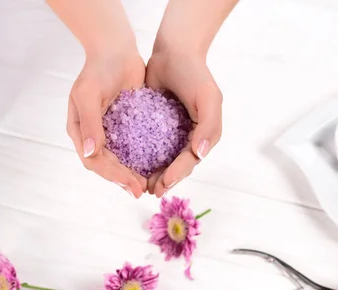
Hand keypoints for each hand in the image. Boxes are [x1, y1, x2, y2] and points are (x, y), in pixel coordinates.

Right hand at [66, 51, 146, 197]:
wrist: (116, 49)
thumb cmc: (98, 69)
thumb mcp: (89, 94)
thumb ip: (89, 124)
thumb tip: (90, 153)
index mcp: (79, 131)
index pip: (94, 161)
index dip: (111, 175)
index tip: (130, 183)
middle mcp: (93, 136)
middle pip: (107, 166)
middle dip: (123, 179)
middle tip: (142, 190)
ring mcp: (109, 133)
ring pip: (120, 161)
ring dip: (132, 174)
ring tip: (148, 185)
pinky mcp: (125, 127)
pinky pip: (132, 148)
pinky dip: (142, 159)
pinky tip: (157, 167)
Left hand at [145, 49, 222, 196]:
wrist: (175, 50)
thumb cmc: (194, 73)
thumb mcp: (208, 97)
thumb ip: (209, 126)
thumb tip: (200, 154)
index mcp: (205, 135)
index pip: (190, 161)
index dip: (177, 174)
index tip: (162, 185)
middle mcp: (191, 137)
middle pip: (176, 165)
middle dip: (163, 179)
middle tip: (147, 191)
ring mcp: (174, 132)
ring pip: (162, 158)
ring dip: (152, 172)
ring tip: (138, 184)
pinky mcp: (157, 125)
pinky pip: (149, 145)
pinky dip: (141, 156)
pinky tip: (127, 163)